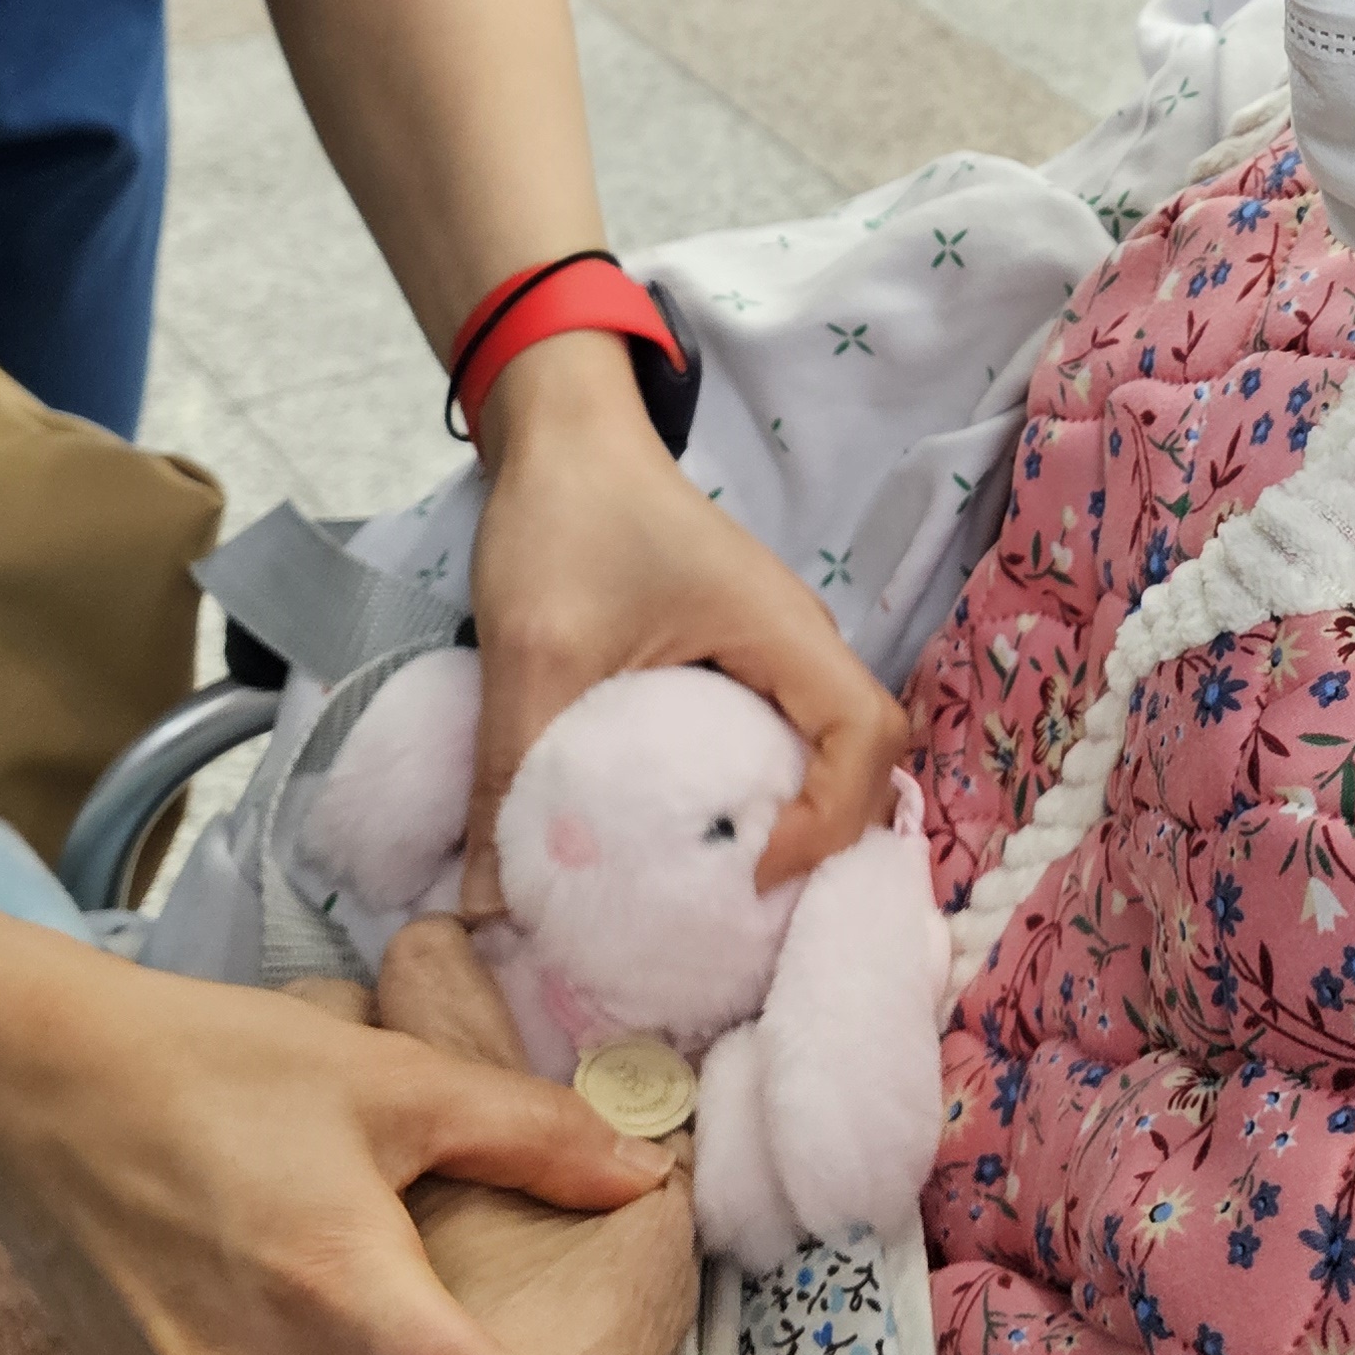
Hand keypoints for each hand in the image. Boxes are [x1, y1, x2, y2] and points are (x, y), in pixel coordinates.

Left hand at [463, 333, 907, 916]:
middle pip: (868, 760)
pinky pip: (781, 742)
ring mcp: (773, 653)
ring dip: (798, 826)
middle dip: (827, 845)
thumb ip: (510, 781)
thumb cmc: (564, 520)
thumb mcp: (530, 652)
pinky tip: (690, 844)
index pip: (867, 733)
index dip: (832, 819)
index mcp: (781, 630)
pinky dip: (760, 798)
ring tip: (722, 899)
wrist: (559, 435)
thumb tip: (486, 918)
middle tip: (746, 915)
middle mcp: (798, 644)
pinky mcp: (740, 661)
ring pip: (828, 755)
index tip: (750, 870)